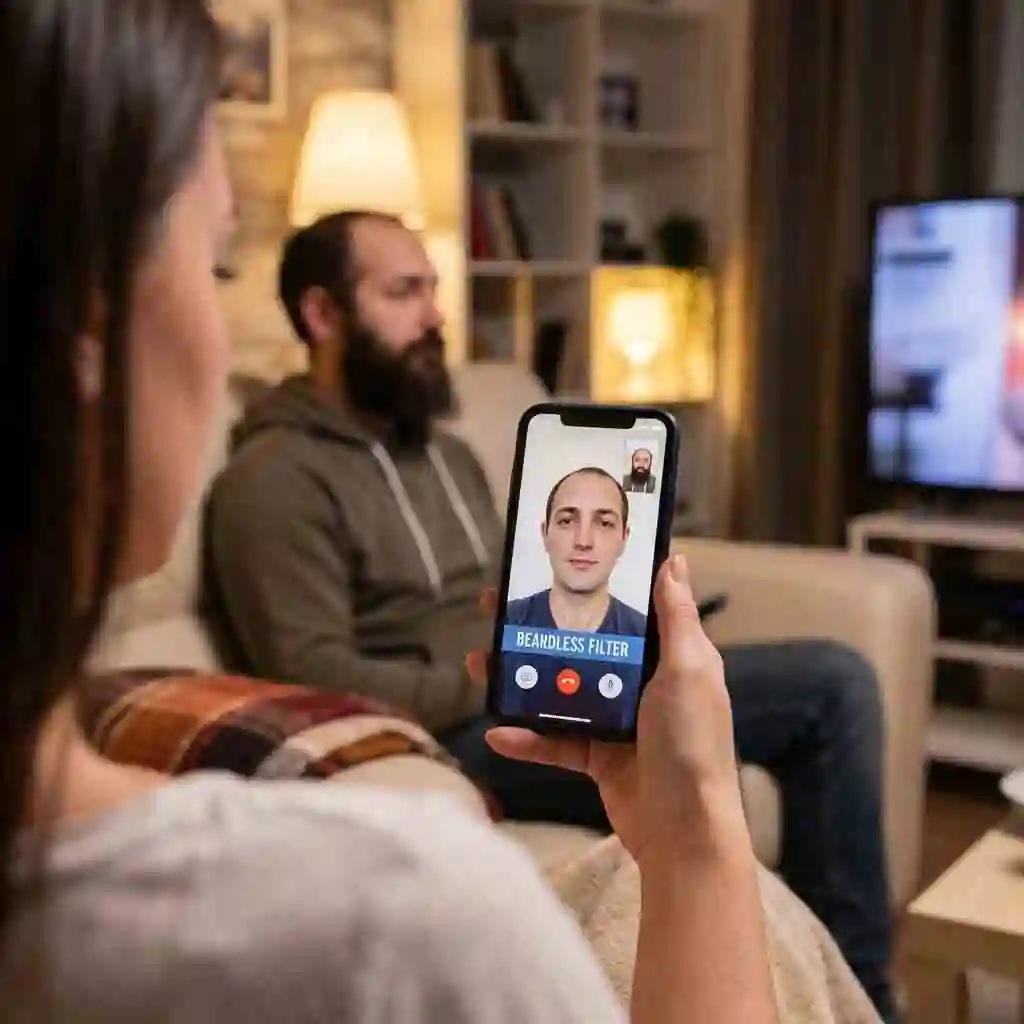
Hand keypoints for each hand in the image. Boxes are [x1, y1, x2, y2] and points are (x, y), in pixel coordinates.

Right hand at [466, 555, 746, 868]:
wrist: (684, 831)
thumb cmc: (693, 744)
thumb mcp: (689, 670)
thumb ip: (677, 617)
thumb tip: (673, 561)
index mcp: (667, 657)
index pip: (626, 610)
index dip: (591, 587)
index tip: (554, 567)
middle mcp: (640, 684)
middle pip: (581, 645)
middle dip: (537, 627)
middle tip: (494, 608)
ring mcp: (616, 720)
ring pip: (559, 689)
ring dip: (519, 678)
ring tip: (479, 662)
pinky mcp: (596, 756)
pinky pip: (554, 740)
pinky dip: (526, 738)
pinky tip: (497, 731)